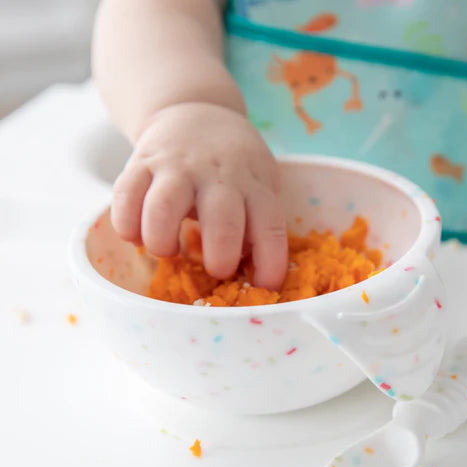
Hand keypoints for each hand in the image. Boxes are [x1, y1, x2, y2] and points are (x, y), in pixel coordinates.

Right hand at [110, 102, 287, 289]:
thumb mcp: (258, 183)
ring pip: (165, 204)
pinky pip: (126, 192)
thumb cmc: (233, 165)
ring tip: (165, 251)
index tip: (265, 287)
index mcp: (254, 185)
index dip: (270, 261)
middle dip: (219, 254)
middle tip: (215, 270)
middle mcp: (219, 175)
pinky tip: (133, 236)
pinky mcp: (142, 161)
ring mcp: (178, 166)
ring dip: (162, 238)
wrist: (195, 110)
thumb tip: (254, 276)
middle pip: (222, 218)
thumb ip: (257, 223)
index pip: (270, 225)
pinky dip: (125, 221)